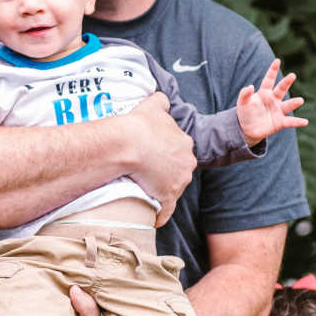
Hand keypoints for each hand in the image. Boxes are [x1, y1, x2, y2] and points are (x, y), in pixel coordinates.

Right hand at [123, 93, 194, 226]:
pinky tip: (152, 217)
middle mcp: (187, 163)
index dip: (165, 156)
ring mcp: (178, 182)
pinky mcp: (167, 198)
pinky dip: (159, 214)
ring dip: (160, 192)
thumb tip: (162, 99)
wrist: (128, 144)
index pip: (179, 153)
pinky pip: (165, 211)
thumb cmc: (139, 125)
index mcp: (185, 143)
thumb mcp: (153, 106)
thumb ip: (161, 102)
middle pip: (178, 171)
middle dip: (166, 173)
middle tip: (146, 174)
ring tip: (144, 192)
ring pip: (172, 190)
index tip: (152, 157)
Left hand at [235, 59, 306, 144]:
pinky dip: (297, 122)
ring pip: (288, 105)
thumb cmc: (245, 112)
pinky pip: (290, 121)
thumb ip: (244, 94)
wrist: (247, 129)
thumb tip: (250, 86)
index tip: (277, 60)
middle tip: (292, 75)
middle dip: (286, 82)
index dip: (272, 70)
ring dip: (294, 103)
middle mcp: (273, 99)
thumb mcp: (242, 103)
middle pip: (281, 89)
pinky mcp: (280, 122)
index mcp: (264, 92)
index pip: (269, 80)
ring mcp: (278, 110)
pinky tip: (305, 122)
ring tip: (300, 100)